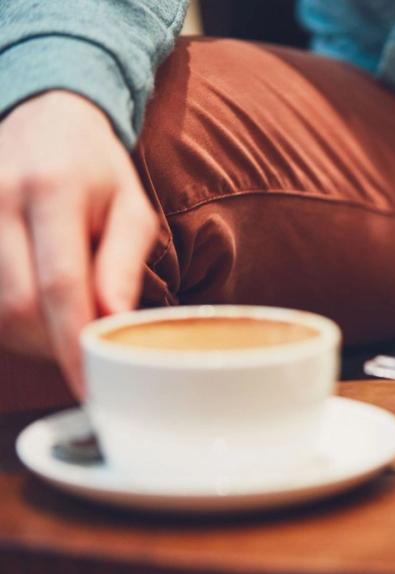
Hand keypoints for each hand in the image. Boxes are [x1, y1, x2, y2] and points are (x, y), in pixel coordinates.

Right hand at [0, 91, 158, 396]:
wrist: (42, 115)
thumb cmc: (96, 169)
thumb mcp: (131, 207)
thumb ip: (123, 263)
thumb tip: (114, 322)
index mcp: (53, 190)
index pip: (60, 285)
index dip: (73, 344)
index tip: (90, 386)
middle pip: (15, 305)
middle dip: (51, 345)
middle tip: (83, 355)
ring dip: (28, 337)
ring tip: (62, 327)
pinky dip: (6, 320)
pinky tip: (34, 312)